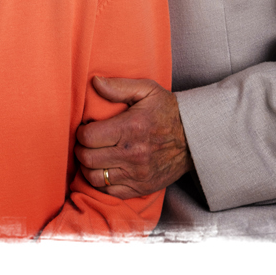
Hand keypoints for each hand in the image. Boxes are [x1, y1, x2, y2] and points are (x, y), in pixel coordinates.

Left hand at [75, 76, 192, 198]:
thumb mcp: (147, 90)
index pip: (88, 137)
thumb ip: (118, 86)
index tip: (85, 128)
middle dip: (81, 149)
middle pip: (88, 159)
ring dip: (88, 167)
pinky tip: (104, 169)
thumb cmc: (168, 111)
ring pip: (95, 178)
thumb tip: (95, 82)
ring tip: (93, 155)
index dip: (81, 132)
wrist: (194, 138)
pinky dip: (101, 183)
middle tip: (86, 142)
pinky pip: (110, 192)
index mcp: (130, 128)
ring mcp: (137, 174)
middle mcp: (132, 154)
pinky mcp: (142, 188)